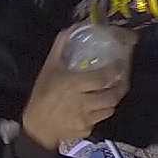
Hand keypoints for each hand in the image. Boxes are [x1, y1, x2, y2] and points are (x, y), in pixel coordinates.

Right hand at [21, 24, 137, 150]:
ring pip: (110, 108)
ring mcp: (85, 118)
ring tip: (111, 90)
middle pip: (112, 95)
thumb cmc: (43, 94)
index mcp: (73, 85)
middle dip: (120, 86)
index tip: (120, 64)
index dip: (116, 70)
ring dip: (113, 99)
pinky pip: (101, 119)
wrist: (35, 127)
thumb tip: (73, 27)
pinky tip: (97, 105)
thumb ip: (61, 47)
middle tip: (121, 78)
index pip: (103, 78)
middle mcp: (82, 103)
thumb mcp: (49, 69)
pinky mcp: (86, 130)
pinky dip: (102, 112)